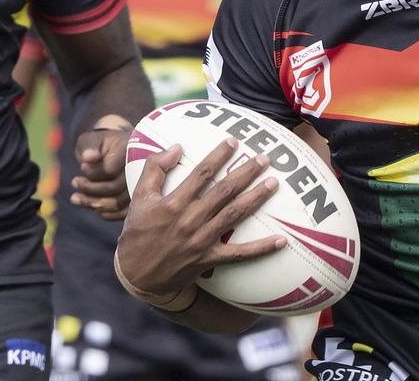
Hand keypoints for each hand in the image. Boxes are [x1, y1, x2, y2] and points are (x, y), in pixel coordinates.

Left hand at [72, 114, 131, 220]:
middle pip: (115, 188)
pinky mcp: (136, 198)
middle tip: (75, 182)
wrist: (110, 152)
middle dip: (91, 189)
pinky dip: (106, 213)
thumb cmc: (99, 144)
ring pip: (117, 203)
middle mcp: (140, 168)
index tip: (83, 166)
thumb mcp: (91, 140)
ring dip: (93, 203)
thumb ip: (89, 147)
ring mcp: (140, 185)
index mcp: (131, 150)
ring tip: (76, 198)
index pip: (110, 170)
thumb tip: (88, 158)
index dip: (93, 172)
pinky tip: (91, 207)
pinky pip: (122, 213)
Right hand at [114, 138, 285, 298]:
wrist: (137, 275)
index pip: (201, 174)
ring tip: (273, 184)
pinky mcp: (209, 259)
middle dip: (246, 173)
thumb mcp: (138, 198)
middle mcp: (189, 220)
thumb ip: (154, 169)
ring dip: (255, 198)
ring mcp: (201, 241)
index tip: (234, 142)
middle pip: (224, 191)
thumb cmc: (138, 233)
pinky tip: (281, 240)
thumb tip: (177, 147)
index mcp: (172, 203)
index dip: (218, 156)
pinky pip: (239, 254)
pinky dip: (261, 248)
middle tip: (264, 159)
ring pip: (234, 215)